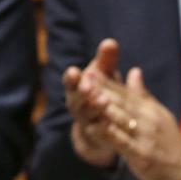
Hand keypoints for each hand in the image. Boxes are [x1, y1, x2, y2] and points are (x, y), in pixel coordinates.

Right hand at [64, 39, 121, 167]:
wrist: (105, 124)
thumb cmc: (103, 91)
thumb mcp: (104, 75)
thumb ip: (106, 60)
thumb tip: (110, 42)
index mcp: (77, 88)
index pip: (70, 82)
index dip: (71, 78)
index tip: (73, 71)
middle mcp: (77, 105)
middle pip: (76, 99)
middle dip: (82, 93)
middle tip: (89, 87)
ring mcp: (86, 122)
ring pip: (86, 116)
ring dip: (93, 108)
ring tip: (103, 101)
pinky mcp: (97, 137)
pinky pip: (98, 133)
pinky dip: (103, 127)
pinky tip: (110, 122)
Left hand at [92, 67, 180, 179]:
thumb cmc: (172, 144)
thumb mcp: (159, 115)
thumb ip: (143, 95)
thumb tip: (133, 71)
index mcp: (149, 110)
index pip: (125, 92)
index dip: (106, 81)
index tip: (88, 70)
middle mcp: (147, 120)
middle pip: (120, 102)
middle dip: (99, 89)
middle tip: (81, 77)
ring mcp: (144, 138)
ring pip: (120, 118)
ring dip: (101, 106)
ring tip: (84, 95)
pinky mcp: (142, 155)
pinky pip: (122, 143)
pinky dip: (108, 134)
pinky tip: (92, 128)